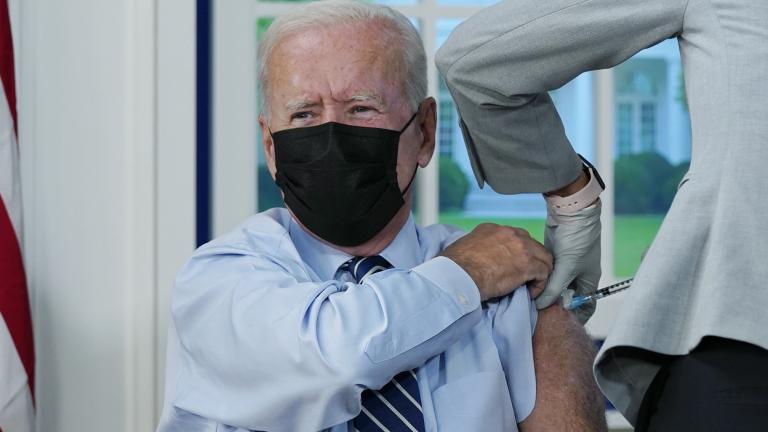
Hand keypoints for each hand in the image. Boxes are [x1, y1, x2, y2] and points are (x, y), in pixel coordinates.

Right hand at [440, 223, 552, 300]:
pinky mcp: (528, 264)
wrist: (459, 275)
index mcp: (492, 229)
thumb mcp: (464, 248)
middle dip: (532, 260)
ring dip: (539, 273)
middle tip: (525, 277)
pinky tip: (530, 293)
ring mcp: (521, 247)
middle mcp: (509, 233)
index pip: (514, 237)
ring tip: (530, 286)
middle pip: (532, 244)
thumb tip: (477, 260)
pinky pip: (544, 273)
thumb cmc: (454, 267)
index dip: (517, 253)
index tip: (512, 266)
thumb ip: (476, 249)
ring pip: (543, 257)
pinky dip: (540, 285)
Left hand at [535, 202, 601, 323]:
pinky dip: (539, 278)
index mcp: (588, 281)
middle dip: (554, 305)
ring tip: (530, 300)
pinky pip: (547, 273)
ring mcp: (566, 266)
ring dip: (544, 291)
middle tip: (538, 313)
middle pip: (566, 297)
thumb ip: (554, 289)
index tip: (559, 325)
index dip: (575, 317)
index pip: (585, 306)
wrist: (572, 213)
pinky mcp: (554, 257)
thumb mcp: (566, 269)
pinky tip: (527, 284)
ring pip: (554, 285)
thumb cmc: (577, 240)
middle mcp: (578, 275)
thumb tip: (540, 305)